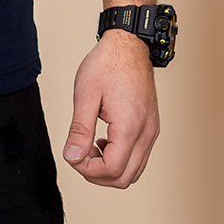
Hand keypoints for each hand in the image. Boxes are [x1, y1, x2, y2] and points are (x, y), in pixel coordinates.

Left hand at [62, 30, 158, 187]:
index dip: (87, 169)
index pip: (111, 170)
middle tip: (80, 152)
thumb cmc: (108, 63)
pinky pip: (139, 157)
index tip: (73, 154)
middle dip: (98, 173)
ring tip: (91, 145)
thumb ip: (79, 129)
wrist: (129, 45)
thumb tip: (72, 157)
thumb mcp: (85, 93)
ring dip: (110, 168)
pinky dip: (121, 158)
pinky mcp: (151, 127)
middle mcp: (146, 133)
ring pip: (134, 171)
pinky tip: (104, 140)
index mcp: (130, 126)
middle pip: (124, 178)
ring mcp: (152, 131)